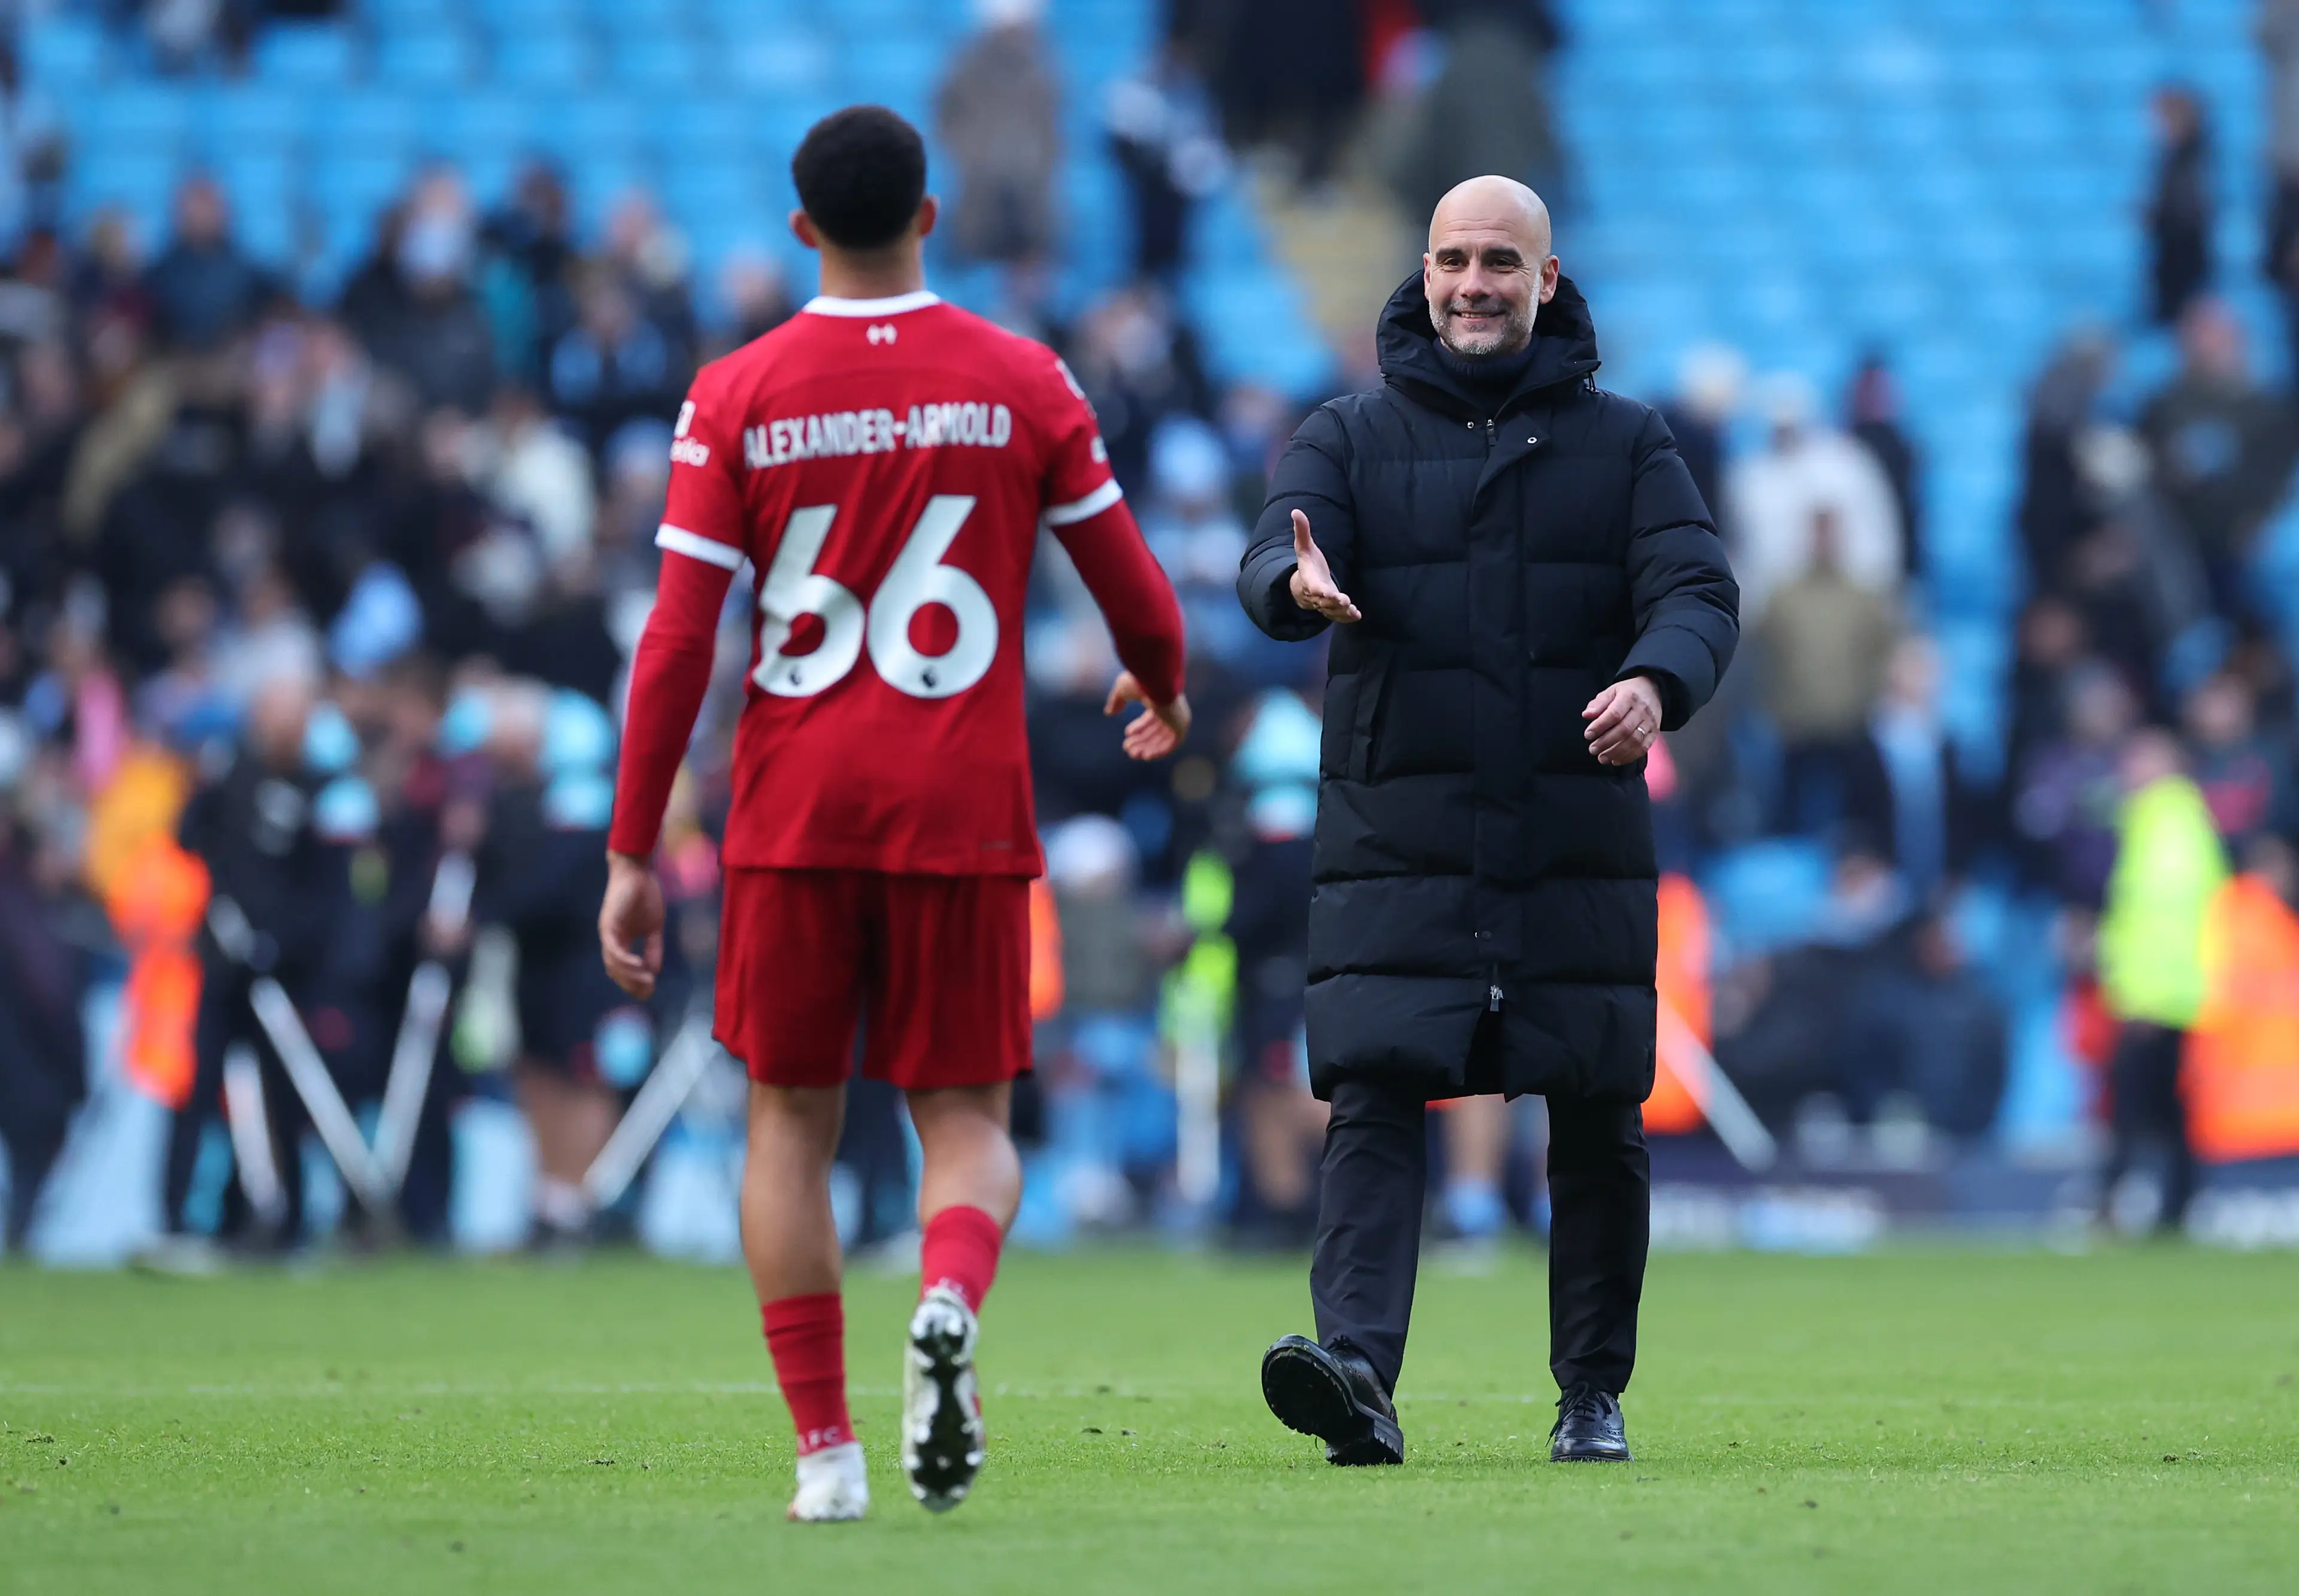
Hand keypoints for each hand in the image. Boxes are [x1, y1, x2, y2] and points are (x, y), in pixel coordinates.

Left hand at [599, 852, 665, 999]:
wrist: (637, 871)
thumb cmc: (645, 895)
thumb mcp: (654, 927)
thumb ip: (654, 948)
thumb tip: (654, 971)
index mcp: (621, 941)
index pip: (623, 969)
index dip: (635, 982)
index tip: (650, 991)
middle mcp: (611, 941)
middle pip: (616, 971)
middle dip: (631, 984)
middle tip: (648, 991)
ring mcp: (608, 933)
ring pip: (613, 963)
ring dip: (629, 975)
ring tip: (646, 981)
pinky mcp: (608, 925)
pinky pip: (613, 949)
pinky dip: (624, 960)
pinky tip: (638, 966)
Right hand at [1105, 671, 1191, 759]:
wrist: (1155, 679)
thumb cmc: (1140, 681)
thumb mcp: (1123, 690)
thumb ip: (1116, 701)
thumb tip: (1109, 713)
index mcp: (1161, 699)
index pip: (1152, 719)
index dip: (1139, 728)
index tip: (1127, 733)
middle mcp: (1171, 710)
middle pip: (1156, 731)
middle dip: (1141, 741)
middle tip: (1127, 749)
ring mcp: (1178, 718)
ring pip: (1163, 739)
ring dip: (1147, 748)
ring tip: (1133, 754)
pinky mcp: (1181, 725)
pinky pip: (1172, 744)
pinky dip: (1160, 751)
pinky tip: (1146, 756)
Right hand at [1287, 509, 1361, 623]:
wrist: (1304, 585)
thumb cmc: (1308, 564)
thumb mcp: (1304, 547)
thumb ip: (1302, 532)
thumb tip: (1296, 511)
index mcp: (1310, 580)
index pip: (1314, 587)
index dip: (1320, 591)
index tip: (1328, 592)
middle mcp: (1317, 595)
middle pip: (1324, 601)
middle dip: (1334, 602)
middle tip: (1345, 602)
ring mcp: (1324, 604)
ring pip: (1332, 611)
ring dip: (1342, 612)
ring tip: (1353, 611)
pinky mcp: (1332, 609)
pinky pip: (1338, 616)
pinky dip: (1347, 618)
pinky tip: (1357, 616)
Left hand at [1583, 675, 1663, 766]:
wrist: (1653, 690)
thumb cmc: (1628, 692)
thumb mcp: (1612, 691)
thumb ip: (1598, 703)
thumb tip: (1586, 715)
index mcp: (1629, 697)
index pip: (1614, 714)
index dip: (1600, 726)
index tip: (1588, 734)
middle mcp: (1642, 710)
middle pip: (1624, 729)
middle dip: (1606, 742)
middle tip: (1592, 749)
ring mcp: (1650, 722)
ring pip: (1635, 741)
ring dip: (1616, 752)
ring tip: (1602, 758)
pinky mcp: (1655, 732)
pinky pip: (1644, 748)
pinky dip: (1629, 757)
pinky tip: (1616, 760)